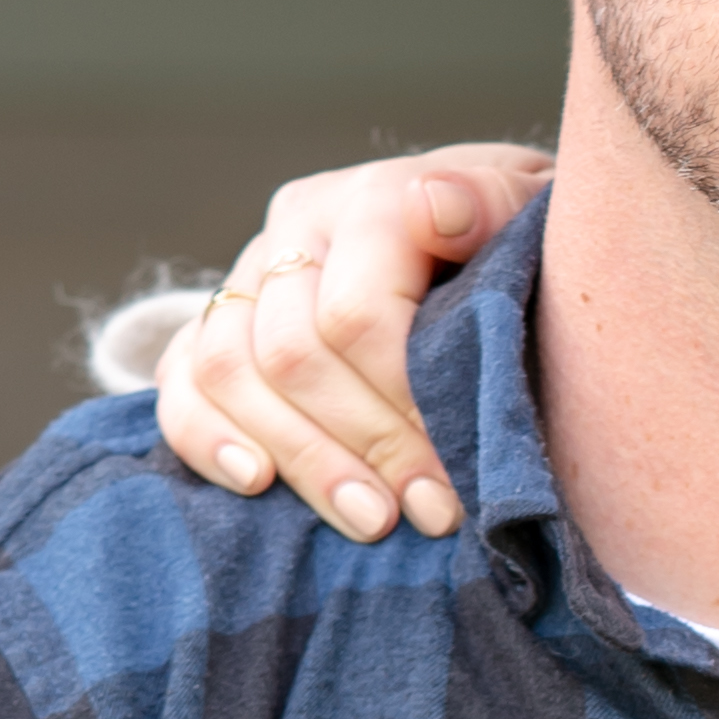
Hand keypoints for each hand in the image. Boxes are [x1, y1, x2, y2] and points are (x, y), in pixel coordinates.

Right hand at [154, 144, 553, 542]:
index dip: (405, 406)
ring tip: (373, 521)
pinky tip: (258, 484)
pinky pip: (182, 381)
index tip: (461, 472)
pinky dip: (208, 438)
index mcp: (373, 198)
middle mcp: (299, 226)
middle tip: (433, 514)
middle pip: (291, 353)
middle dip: (365, 447)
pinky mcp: (219, 321)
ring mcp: (250, 273)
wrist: (489, 240)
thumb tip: (435, 210)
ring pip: (229, 371)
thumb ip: (498, 205)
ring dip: (302, 460)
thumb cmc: (521, 248)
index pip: (356, 316)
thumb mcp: (535, 217)